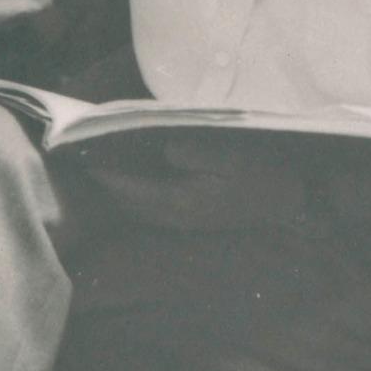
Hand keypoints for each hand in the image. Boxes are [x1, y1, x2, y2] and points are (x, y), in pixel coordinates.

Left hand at [78, 133, 312, 234]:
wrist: (289, 200)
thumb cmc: (262, 173)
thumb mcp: (231, 156)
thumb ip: (195, 153)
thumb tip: (167, 149)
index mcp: (182, 201)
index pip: (129, 189)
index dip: (104, 173)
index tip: (82, 155)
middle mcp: (176, 216)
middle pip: (127, 201)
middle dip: (104, 181)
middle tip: (81, 156)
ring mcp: (183, 220)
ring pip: (136, 207)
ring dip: (117, 189)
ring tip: (98, 164)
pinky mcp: (191, 218)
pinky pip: (150, 207)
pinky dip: (134, 193)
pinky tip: (129, 176)